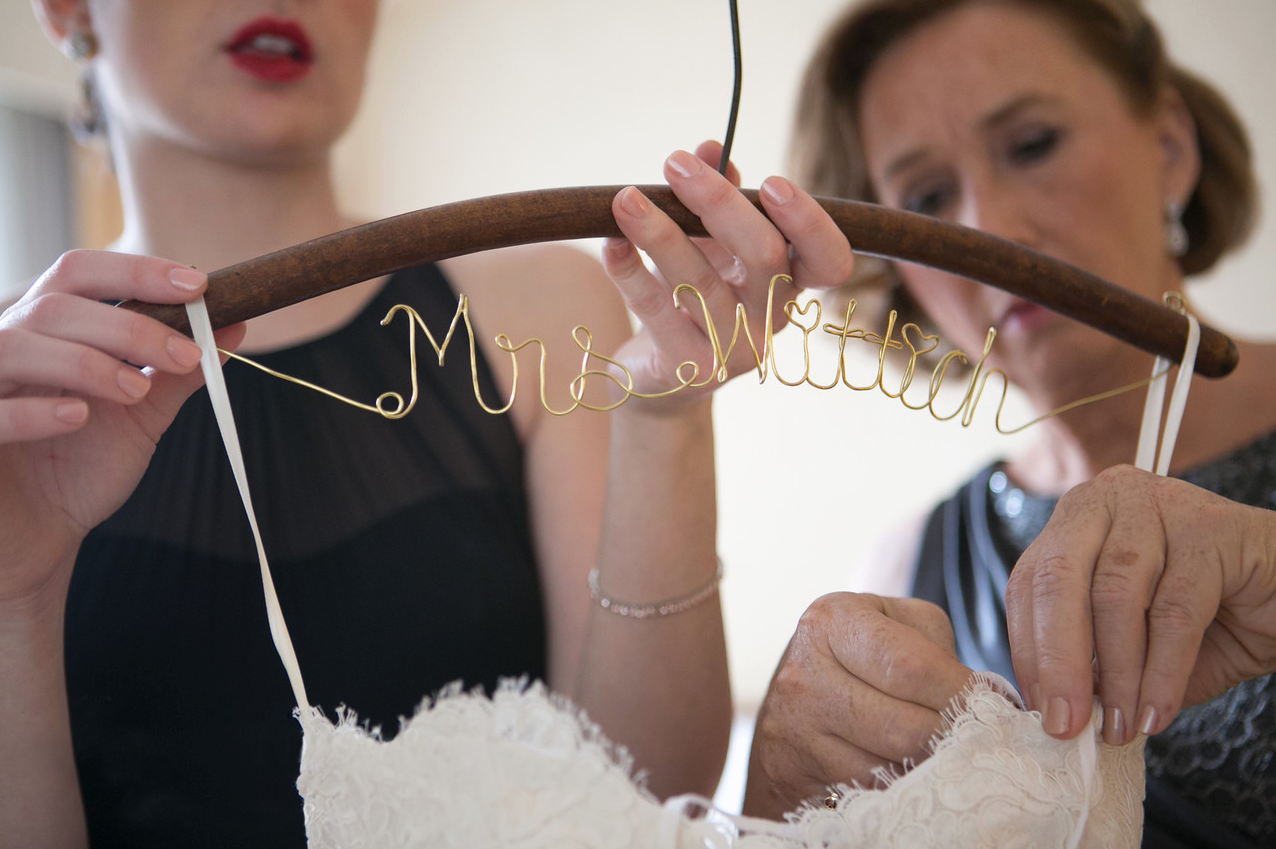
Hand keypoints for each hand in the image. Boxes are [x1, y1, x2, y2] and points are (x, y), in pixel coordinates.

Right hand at [0, 250, 243, 603]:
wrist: (36, 538)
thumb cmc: (78, 470)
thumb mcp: (139, 416)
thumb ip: (176, 373)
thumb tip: (232, 327)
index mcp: (48, 332)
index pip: (81, 272)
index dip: (136, 270)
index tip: (198, 286)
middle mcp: (6, 346)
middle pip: (55, 304)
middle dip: (128, 324)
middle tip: (185, 355)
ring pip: (15, 344)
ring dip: (86, 361)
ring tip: (135, 391)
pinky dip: (34, 409)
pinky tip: (78, 416)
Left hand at [601, 141, 854, 411]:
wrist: (658, 377)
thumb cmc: (693, 296)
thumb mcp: (710, 246)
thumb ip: (717, 199)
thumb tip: (710, 147)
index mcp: (789, 284)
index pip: (828, 260)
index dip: (810, 223)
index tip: (771, 182)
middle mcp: (770, 318)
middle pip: (764, 256)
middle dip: (719, 202)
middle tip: (674, 163)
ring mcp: (733, 350)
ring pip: (701, 282)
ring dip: (660, 233)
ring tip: (625, 199)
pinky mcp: (688, 369)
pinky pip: (657, 311)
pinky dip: (630, 272)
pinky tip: (611, 242)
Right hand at [743, 592, 973, 818]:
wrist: (799, 691)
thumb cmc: (863, 649)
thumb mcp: (899, 624)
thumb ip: (940, 651)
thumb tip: (992, 702)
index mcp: (832, 621)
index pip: (911, 667)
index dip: (961, 692)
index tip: (992, 705)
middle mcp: (803, 674)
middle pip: (904, 728)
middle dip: (952, 737)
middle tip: (975, 736)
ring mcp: (793, 729)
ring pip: (889, 772)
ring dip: (929, 767)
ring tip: (944, 752)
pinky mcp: (792, 775)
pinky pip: (867, 796)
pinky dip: (899, 789)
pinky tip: (909, 771)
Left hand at [1007, 464, 1275, 744]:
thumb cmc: (1209, 615)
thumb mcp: (1137, 644)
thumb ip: (1094, 665)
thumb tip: (1055, 712)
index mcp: (1077, 522)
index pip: (1030, 583)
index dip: (1029, 650)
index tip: (1037, 710)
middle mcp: (1109, 501)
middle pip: (1060, 581)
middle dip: (1058, 661)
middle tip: (1064, 725)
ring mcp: (1159, 506)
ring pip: (1116, 596)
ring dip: (1115, 674)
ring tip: (1119, 726)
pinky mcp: (1211, 528)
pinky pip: (1175, 610)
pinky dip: (1162, 670)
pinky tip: (1157, 711)